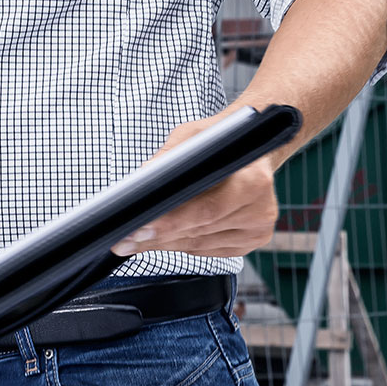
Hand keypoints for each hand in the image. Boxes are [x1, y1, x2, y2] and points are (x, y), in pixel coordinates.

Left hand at [112, 117, 279, 258]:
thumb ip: (171, 156)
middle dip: (159, 236)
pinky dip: (183, 244)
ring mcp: (257, 229)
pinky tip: (164, 239)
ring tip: (137, 241)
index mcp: (254, 180)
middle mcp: (261, 209)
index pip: (207, 209)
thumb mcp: (194, 135)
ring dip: (166, 243)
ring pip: (200, 245)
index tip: (140, 227)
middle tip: (125, 239)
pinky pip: (208, 250)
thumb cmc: (222, 138)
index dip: (172, 221)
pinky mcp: (251, 241)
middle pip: (200, 231)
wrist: (252, 148)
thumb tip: (143, 178)